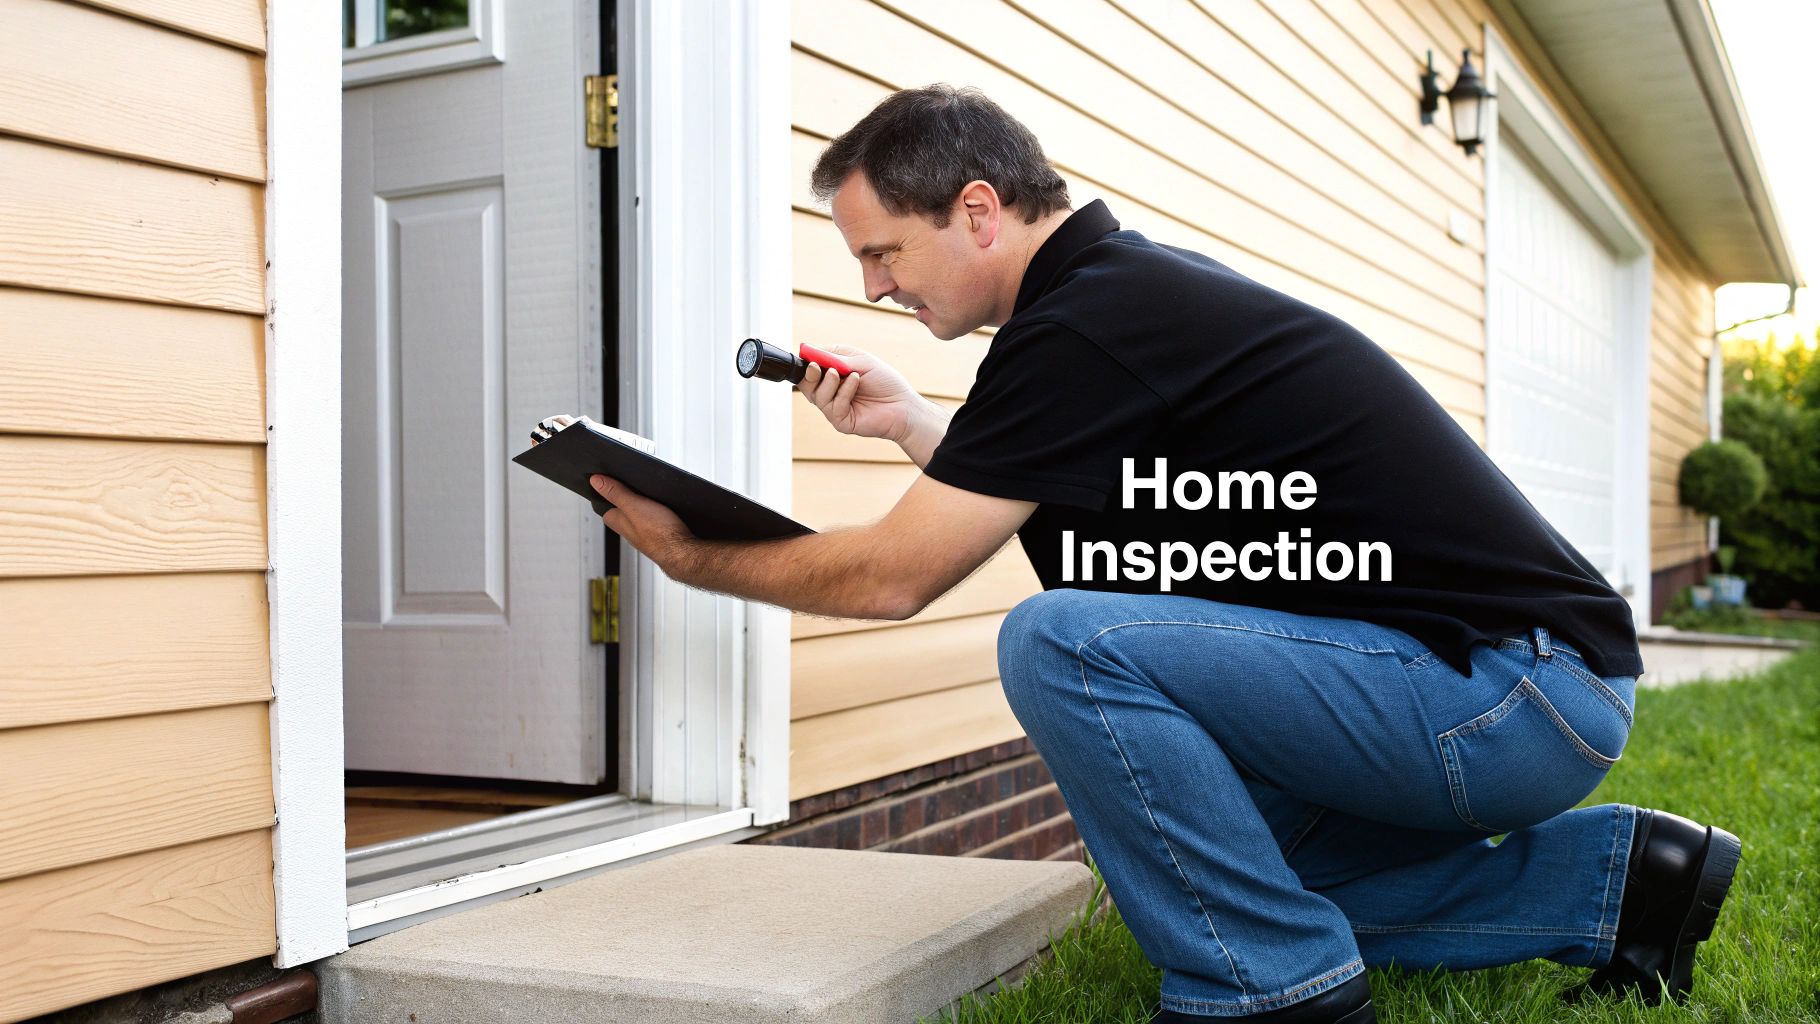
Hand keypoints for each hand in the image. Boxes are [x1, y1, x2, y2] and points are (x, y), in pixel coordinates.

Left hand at [589, 473, 695, 569]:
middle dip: (627, 496)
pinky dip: (658, 511)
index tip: (608, 481)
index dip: (606, 493)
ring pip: (640, 514)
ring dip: (645, 504)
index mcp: (618, 523)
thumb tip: (595, 482)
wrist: (684, 552)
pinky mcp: (661, 534)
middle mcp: (630, 529)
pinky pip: (655, 520)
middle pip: (623, 509)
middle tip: (633, 484)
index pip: (605, 507)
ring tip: (652, 493)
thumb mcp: (633, 506)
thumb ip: (615, 493)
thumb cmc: (659, 534)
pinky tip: (666, 507)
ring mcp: (645, 533)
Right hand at [796, 344, 925, 443]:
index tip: (807, 355)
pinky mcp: (841, 422)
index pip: (810, 368)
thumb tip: (808, 349)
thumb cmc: (884, 381)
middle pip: (806, 385)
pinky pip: (833, 406)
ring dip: (830, 382)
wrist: (903, 403)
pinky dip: (843, 391)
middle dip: (810, 375)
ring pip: (817, 396)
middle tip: (816, 367)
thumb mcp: (859, 360)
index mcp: (833, 375)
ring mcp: (834, 408)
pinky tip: (856, 382)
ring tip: (846, 374)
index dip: (806, 362)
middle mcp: (831, 392)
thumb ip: (833, 356)